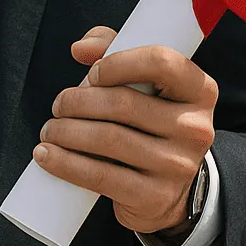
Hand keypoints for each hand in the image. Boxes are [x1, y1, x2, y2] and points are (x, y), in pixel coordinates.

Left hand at [34, 27, 216, 236]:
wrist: (170, 190)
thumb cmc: (150, 122)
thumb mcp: (146, 83)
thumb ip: (114, 49)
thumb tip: (81, 48)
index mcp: (199, 90)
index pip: (161, 62)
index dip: (118, 62)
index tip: (92, 73)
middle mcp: (195, 128)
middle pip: (123, 103)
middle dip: (78, 101)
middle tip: (59, 105)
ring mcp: (177, 165)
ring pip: (108, 138)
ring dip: (65, 131)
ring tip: (50, 130)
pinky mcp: (154, 196)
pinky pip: (100, 176)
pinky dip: (65, 164)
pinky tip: (46, 155)